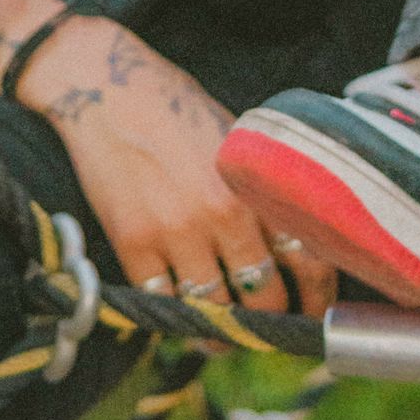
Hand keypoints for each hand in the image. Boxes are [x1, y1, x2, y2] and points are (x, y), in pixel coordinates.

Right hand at [11, 12, 336, 319]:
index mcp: (254, 183)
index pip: (306, 259)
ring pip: (214, 310)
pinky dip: (176, 316)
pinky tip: (183, 314)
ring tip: (224, 334)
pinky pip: (165, 303)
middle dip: (270, 322)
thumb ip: (258, 188)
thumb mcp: (233, 137)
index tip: (311, 313)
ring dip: (223, 331)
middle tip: (268, 329)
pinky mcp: (133, 242)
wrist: (103, 86)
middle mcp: (222, 211)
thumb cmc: (174, 107)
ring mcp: (176, 230)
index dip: (315, 298)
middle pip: (263, 297)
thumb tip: (289, 245)